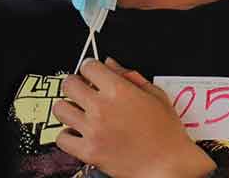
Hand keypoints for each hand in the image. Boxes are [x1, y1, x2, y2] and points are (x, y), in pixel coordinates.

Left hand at [54, 59, 215, 177]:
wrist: (168, 164)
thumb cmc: (166, 133)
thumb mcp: (155, 95)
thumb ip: (130, 76)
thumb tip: (111, 64)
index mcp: (118, 90)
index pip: (88, 66)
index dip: (89, 66)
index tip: (91, 71)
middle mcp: (101, 108)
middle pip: (69, 84)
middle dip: (75, 83)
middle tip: (81, 89)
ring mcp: (93, 130)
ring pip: (60, 109)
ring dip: (68, 107)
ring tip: (77, 110)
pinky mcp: (89, 152)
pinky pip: (62, 138)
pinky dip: (67, 135)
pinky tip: (77, 133)